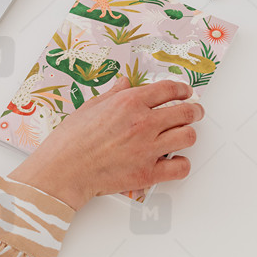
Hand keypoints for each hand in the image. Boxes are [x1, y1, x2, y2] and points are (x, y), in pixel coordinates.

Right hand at [8, 77, 202, 209]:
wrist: (62, 170)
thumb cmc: (70, 140)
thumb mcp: (90, 107)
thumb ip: (113, 94)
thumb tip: (124, 83)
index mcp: (128, 103)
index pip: (169, 89)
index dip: (182, 89)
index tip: (185, 92)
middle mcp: (142, 123)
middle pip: (185, 112)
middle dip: (194, 111)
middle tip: (194, 112)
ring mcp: (147, 149)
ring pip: (188, 137)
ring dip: (187, 135)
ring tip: (182, 135)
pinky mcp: (147, 174)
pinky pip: (180, 167)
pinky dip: (180, 164)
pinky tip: (173, 161)